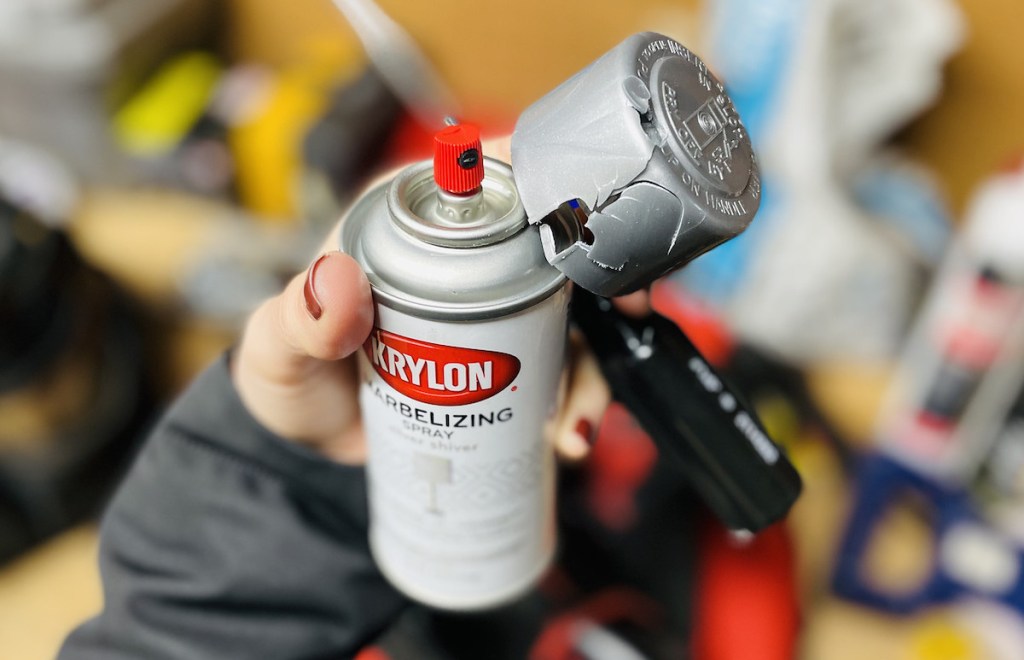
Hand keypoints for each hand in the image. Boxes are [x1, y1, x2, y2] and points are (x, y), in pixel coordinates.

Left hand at [231, 138, 634, 463]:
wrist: (312, 448)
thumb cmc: (293, 379)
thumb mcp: (280, 352)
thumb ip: (299, 320)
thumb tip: (338, 278)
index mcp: (411, 219)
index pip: (492, 174)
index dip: (553, 182)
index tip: (588, 224)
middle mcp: (465, 256)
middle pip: (557, 245)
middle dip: (605, 279)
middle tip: (626, 319)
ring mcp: (496, 309)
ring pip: (573, 316)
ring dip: (593, 366)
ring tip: (572, 424)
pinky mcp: (511, 359)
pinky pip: (564, 369)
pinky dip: (580, 399)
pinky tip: (567, 436)